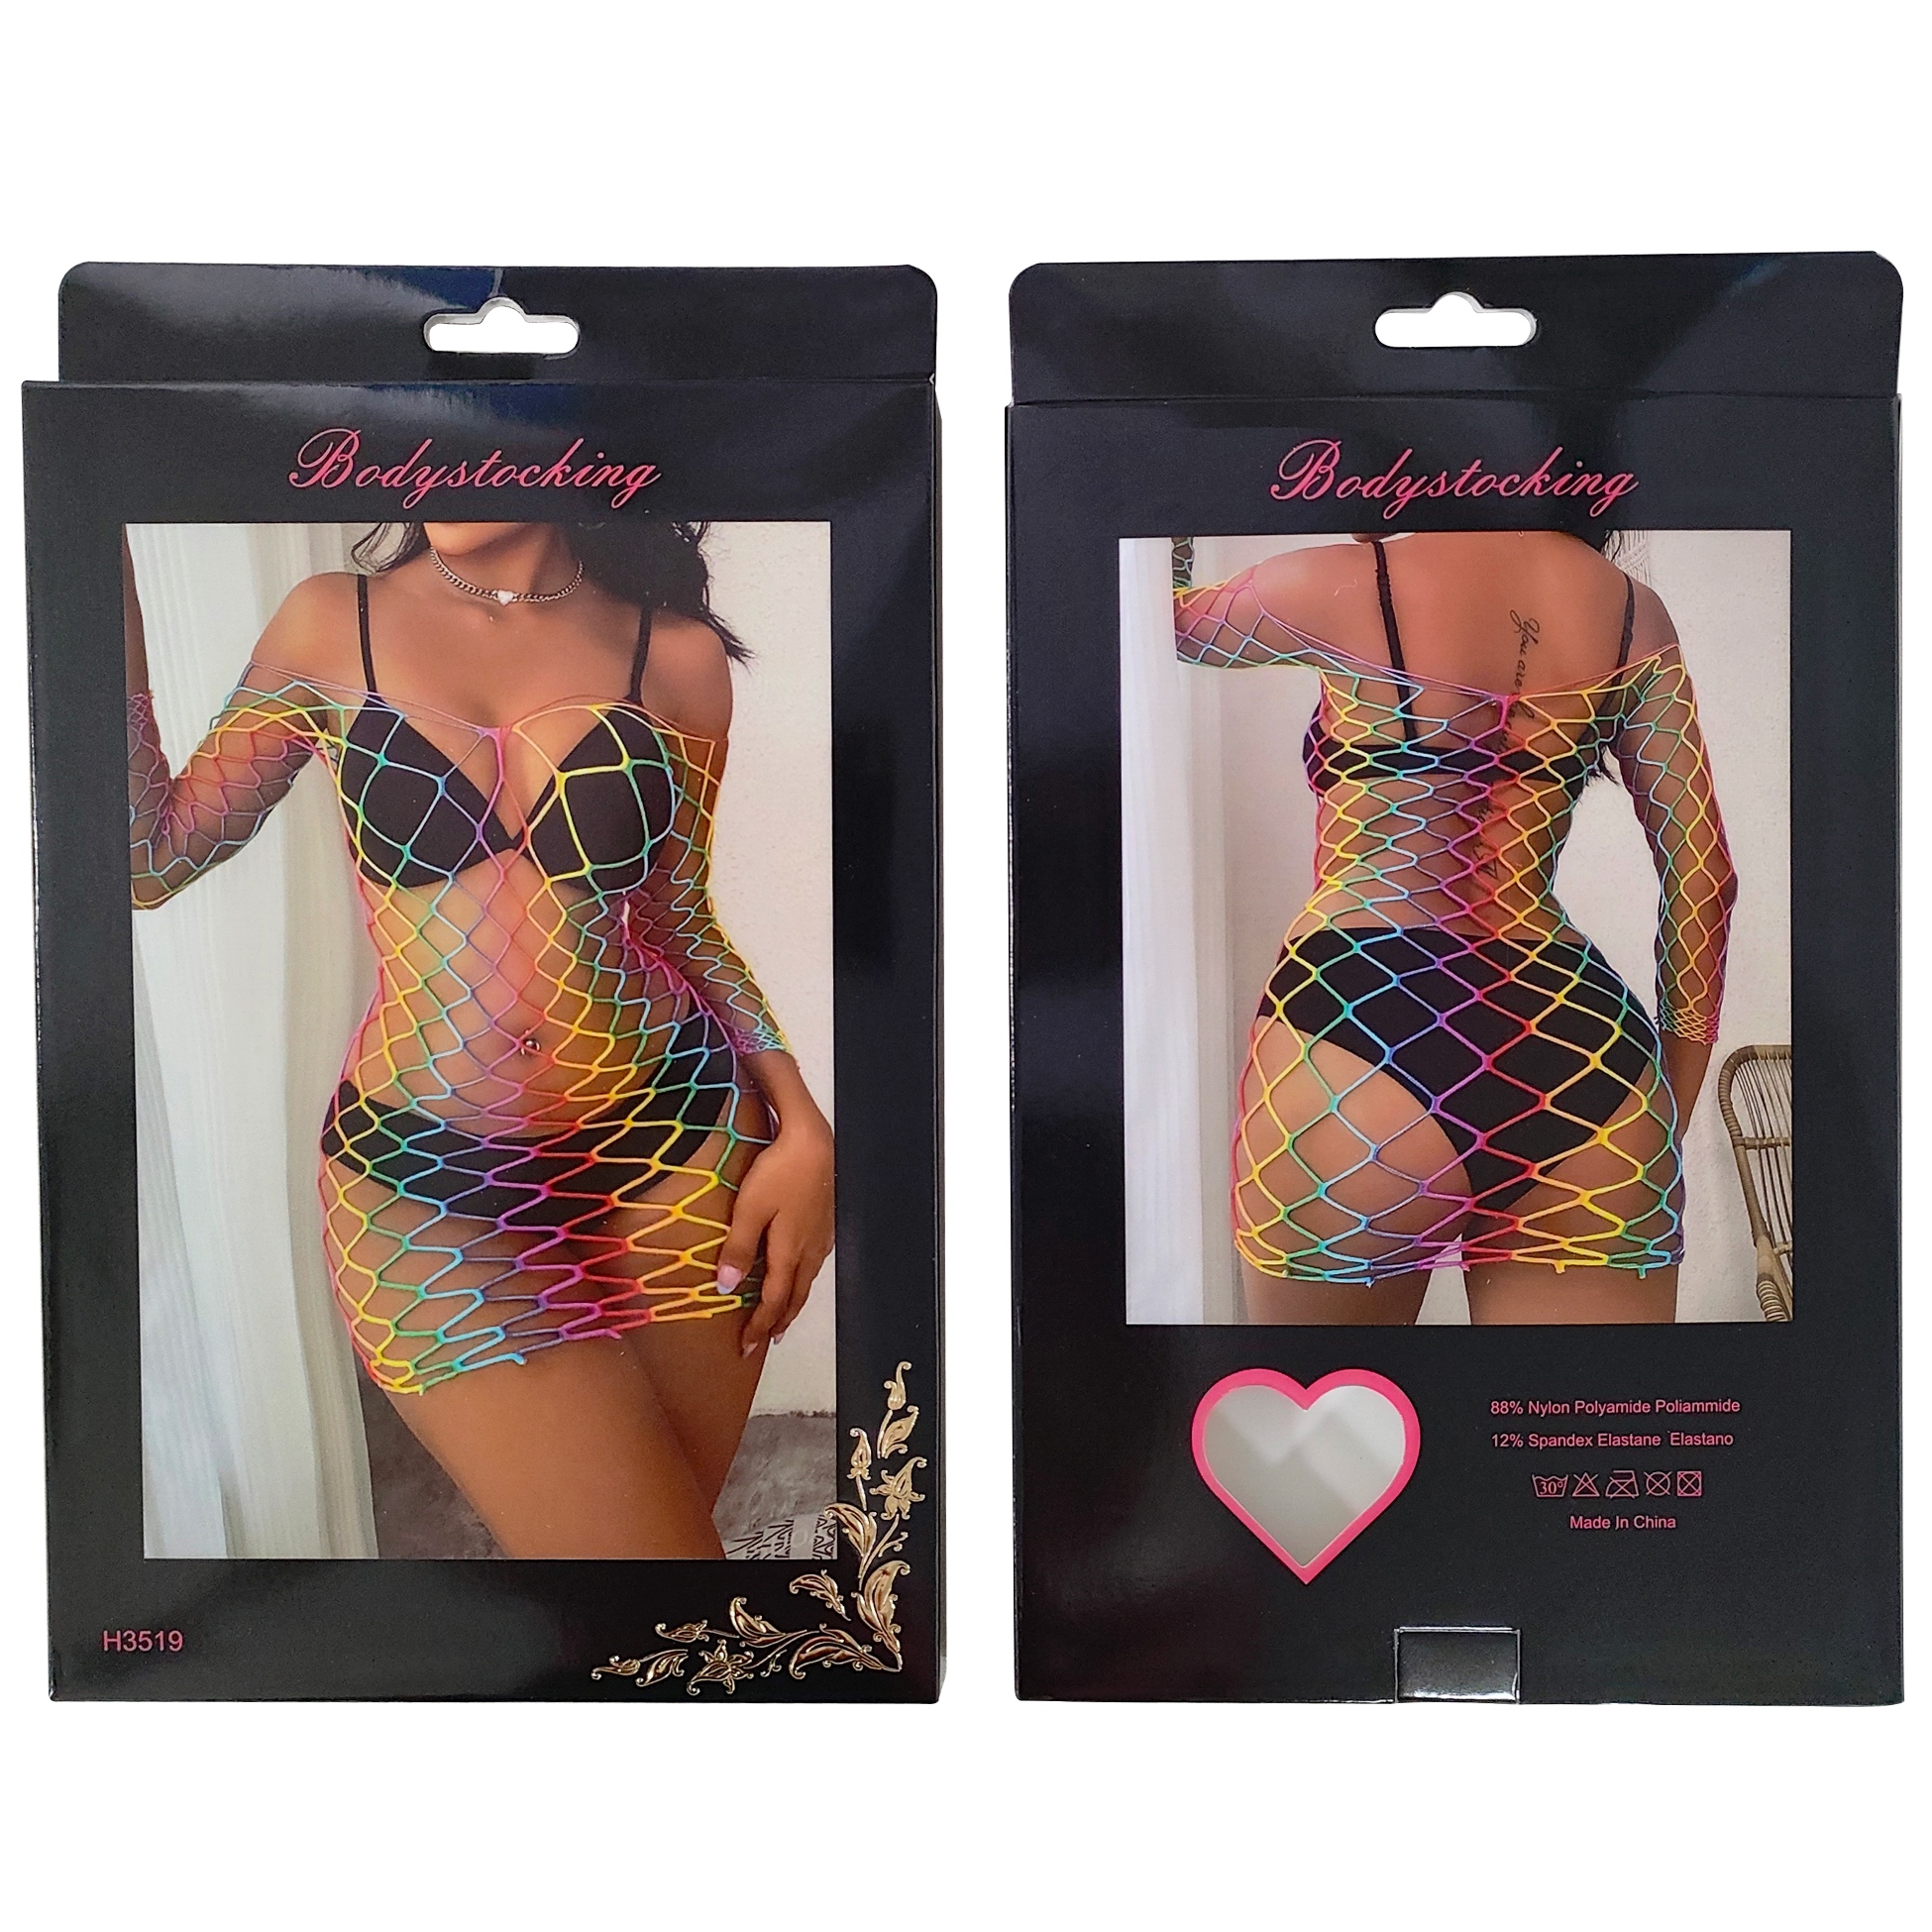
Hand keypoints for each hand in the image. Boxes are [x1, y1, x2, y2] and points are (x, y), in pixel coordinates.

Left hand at [719, 1115, 834, 1356]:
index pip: (775, 1299)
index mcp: (790, 1251)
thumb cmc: (779, 1171)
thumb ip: (738, 1248)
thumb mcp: (749, 1209)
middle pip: (797, 1296)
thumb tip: (725, 1287)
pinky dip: (803, 1280)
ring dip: (794, 1302)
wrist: (814, 1141)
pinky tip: (799, 1273)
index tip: (747, 1346)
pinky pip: (814, 1263)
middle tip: (767, 1340)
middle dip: (780, 1320)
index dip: (761, 1325)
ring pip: (808, 1280)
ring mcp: (822, 1236)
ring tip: (782, 1315)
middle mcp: (810, 1250)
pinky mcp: (826, 1221)